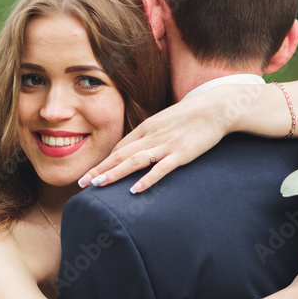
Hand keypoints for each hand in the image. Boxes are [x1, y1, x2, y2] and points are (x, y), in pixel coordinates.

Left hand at [77, 88, 243, 193]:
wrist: (216, 108)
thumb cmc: (191, 116)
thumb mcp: (166, 122)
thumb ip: (151, 135)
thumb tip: (138, 149)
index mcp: (146, 128)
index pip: (119, 147)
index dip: (103, 161)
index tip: (89, 175)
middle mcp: (151, 135)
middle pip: (119, 155)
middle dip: (99, 169)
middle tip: (81, 183)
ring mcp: (166, 145)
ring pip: (134, 161)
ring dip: (114, 174)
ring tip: (98, 185)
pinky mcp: (181, 154)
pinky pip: (161, 169)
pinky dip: (147, 179)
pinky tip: (135, 190)